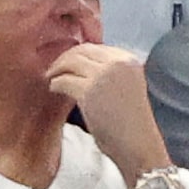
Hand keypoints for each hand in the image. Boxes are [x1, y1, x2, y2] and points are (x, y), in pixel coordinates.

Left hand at [46, 44, 166, 178]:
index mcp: (129, 59)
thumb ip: (112, 71)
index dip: (78, 54)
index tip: (68, 63)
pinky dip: (55, 84)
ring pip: (70, 62)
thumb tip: (82, 65)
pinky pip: (63, 80)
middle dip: (64, 58)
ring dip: (57, 69)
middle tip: (54, 69)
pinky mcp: (89, 91)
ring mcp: (104, 75)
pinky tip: (54, 90)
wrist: (137, 141)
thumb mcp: (127, 85)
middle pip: (82, 50)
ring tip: (51, 78)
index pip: (96, 47)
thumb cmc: (131, 120)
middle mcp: (118, 62)